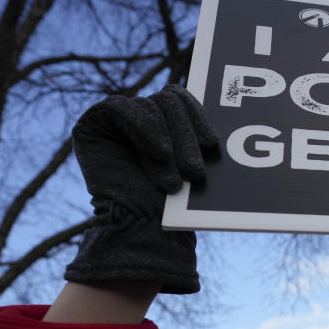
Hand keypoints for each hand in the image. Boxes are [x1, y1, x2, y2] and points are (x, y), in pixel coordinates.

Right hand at [64, 84, 219, 292]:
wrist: (143, 231)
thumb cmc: (174, 204)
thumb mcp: (195, 162)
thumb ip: (201, 135)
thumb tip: (234, 113)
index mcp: (167, 119)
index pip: (183, 97)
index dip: (200, 116)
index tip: (213, 145)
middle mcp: (141, 114)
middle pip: (170, 99)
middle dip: (186, 135)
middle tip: (195, 172)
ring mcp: (116, 118)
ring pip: (152, 106)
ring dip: (169, 144)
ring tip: (174, 180)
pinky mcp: (94, 123)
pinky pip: (121, 107)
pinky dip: (145, 129)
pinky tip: (159, 154)